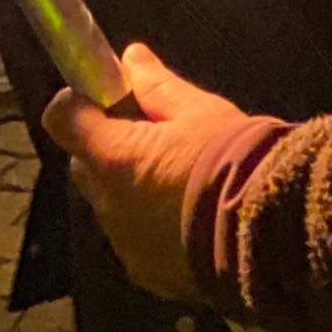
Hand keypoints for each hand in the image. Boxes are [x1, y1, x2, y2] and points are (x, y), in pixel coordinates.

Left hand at [45, 43, 256, 306]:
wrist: (269, 233)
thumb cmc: (233, 161)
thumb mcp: (200, 111)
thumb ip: (158, 86)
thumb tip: (132, 58)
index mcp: (115, 158)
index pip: (62, 119)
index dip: (80, 104)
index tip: (108, 98)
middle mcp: (108, 205)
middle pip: (85, 165)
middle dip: (106, 148)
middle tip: (152, 137)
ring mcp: (124, 244)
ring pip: (110, 206)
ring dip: (128, 190)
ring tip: (178, 183)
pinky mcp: (146, 274)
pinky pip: (133, 241)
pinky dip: (148, 226)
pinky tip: (186, 220)